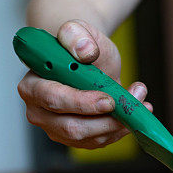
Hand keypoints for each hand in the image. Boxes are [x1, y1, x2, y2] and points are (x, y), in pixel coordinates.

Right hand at [17, 19, 152, 148]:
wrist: (86, 58)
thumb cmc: (78, 46)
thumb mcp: (79, 31)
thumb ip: (76, 35)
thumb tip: (84, 51)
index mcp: (32, 85)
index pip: (53, 100)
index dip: (82, 103)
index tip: (109, 100)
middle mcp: (39, 112)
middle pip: (72, 127)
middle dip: (107, 119)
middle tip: (134, 102)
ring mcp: (56, 128)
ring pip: (90, 138)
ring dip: (120, 123)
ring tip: (140, 100)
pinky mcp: (76, 138)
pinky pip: (100, 141)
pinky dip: (121, 129)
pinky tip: (135, 113)